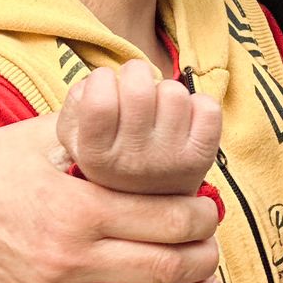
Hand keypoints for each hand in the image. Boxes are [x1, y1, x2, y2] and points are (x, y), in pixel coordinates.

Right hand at [0, 111, 220, 282]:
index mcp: (78, 207)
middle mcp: (72, 259)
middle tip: (213, 246)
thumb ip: (97, 134)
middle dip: (202, 258)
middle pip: (163, 268)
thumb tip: (150, 126)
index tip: (210, 210)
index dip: (200, 218)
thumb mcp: (44, 138)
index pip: (164, 220)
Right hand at [57, 59, 221, 196]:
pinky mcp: (201, 160)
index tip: (105, 90)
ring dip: (165, 93)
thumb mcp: (73, 135)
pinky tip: (182, 121)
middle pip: (139, 88)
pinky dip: (198, 105)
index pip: (99, 99)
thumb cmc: (108, 154)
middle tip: (134, 92)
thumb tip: (103, 79)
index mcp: (95, 157)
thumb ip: (75, 101)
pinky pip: (208, 108)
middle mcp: (133, 163)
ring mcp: (170, 163)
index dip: (102, 80)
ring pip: (174, 93)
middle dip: (135, 76)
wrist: (145, 206)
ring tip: (157, 113)